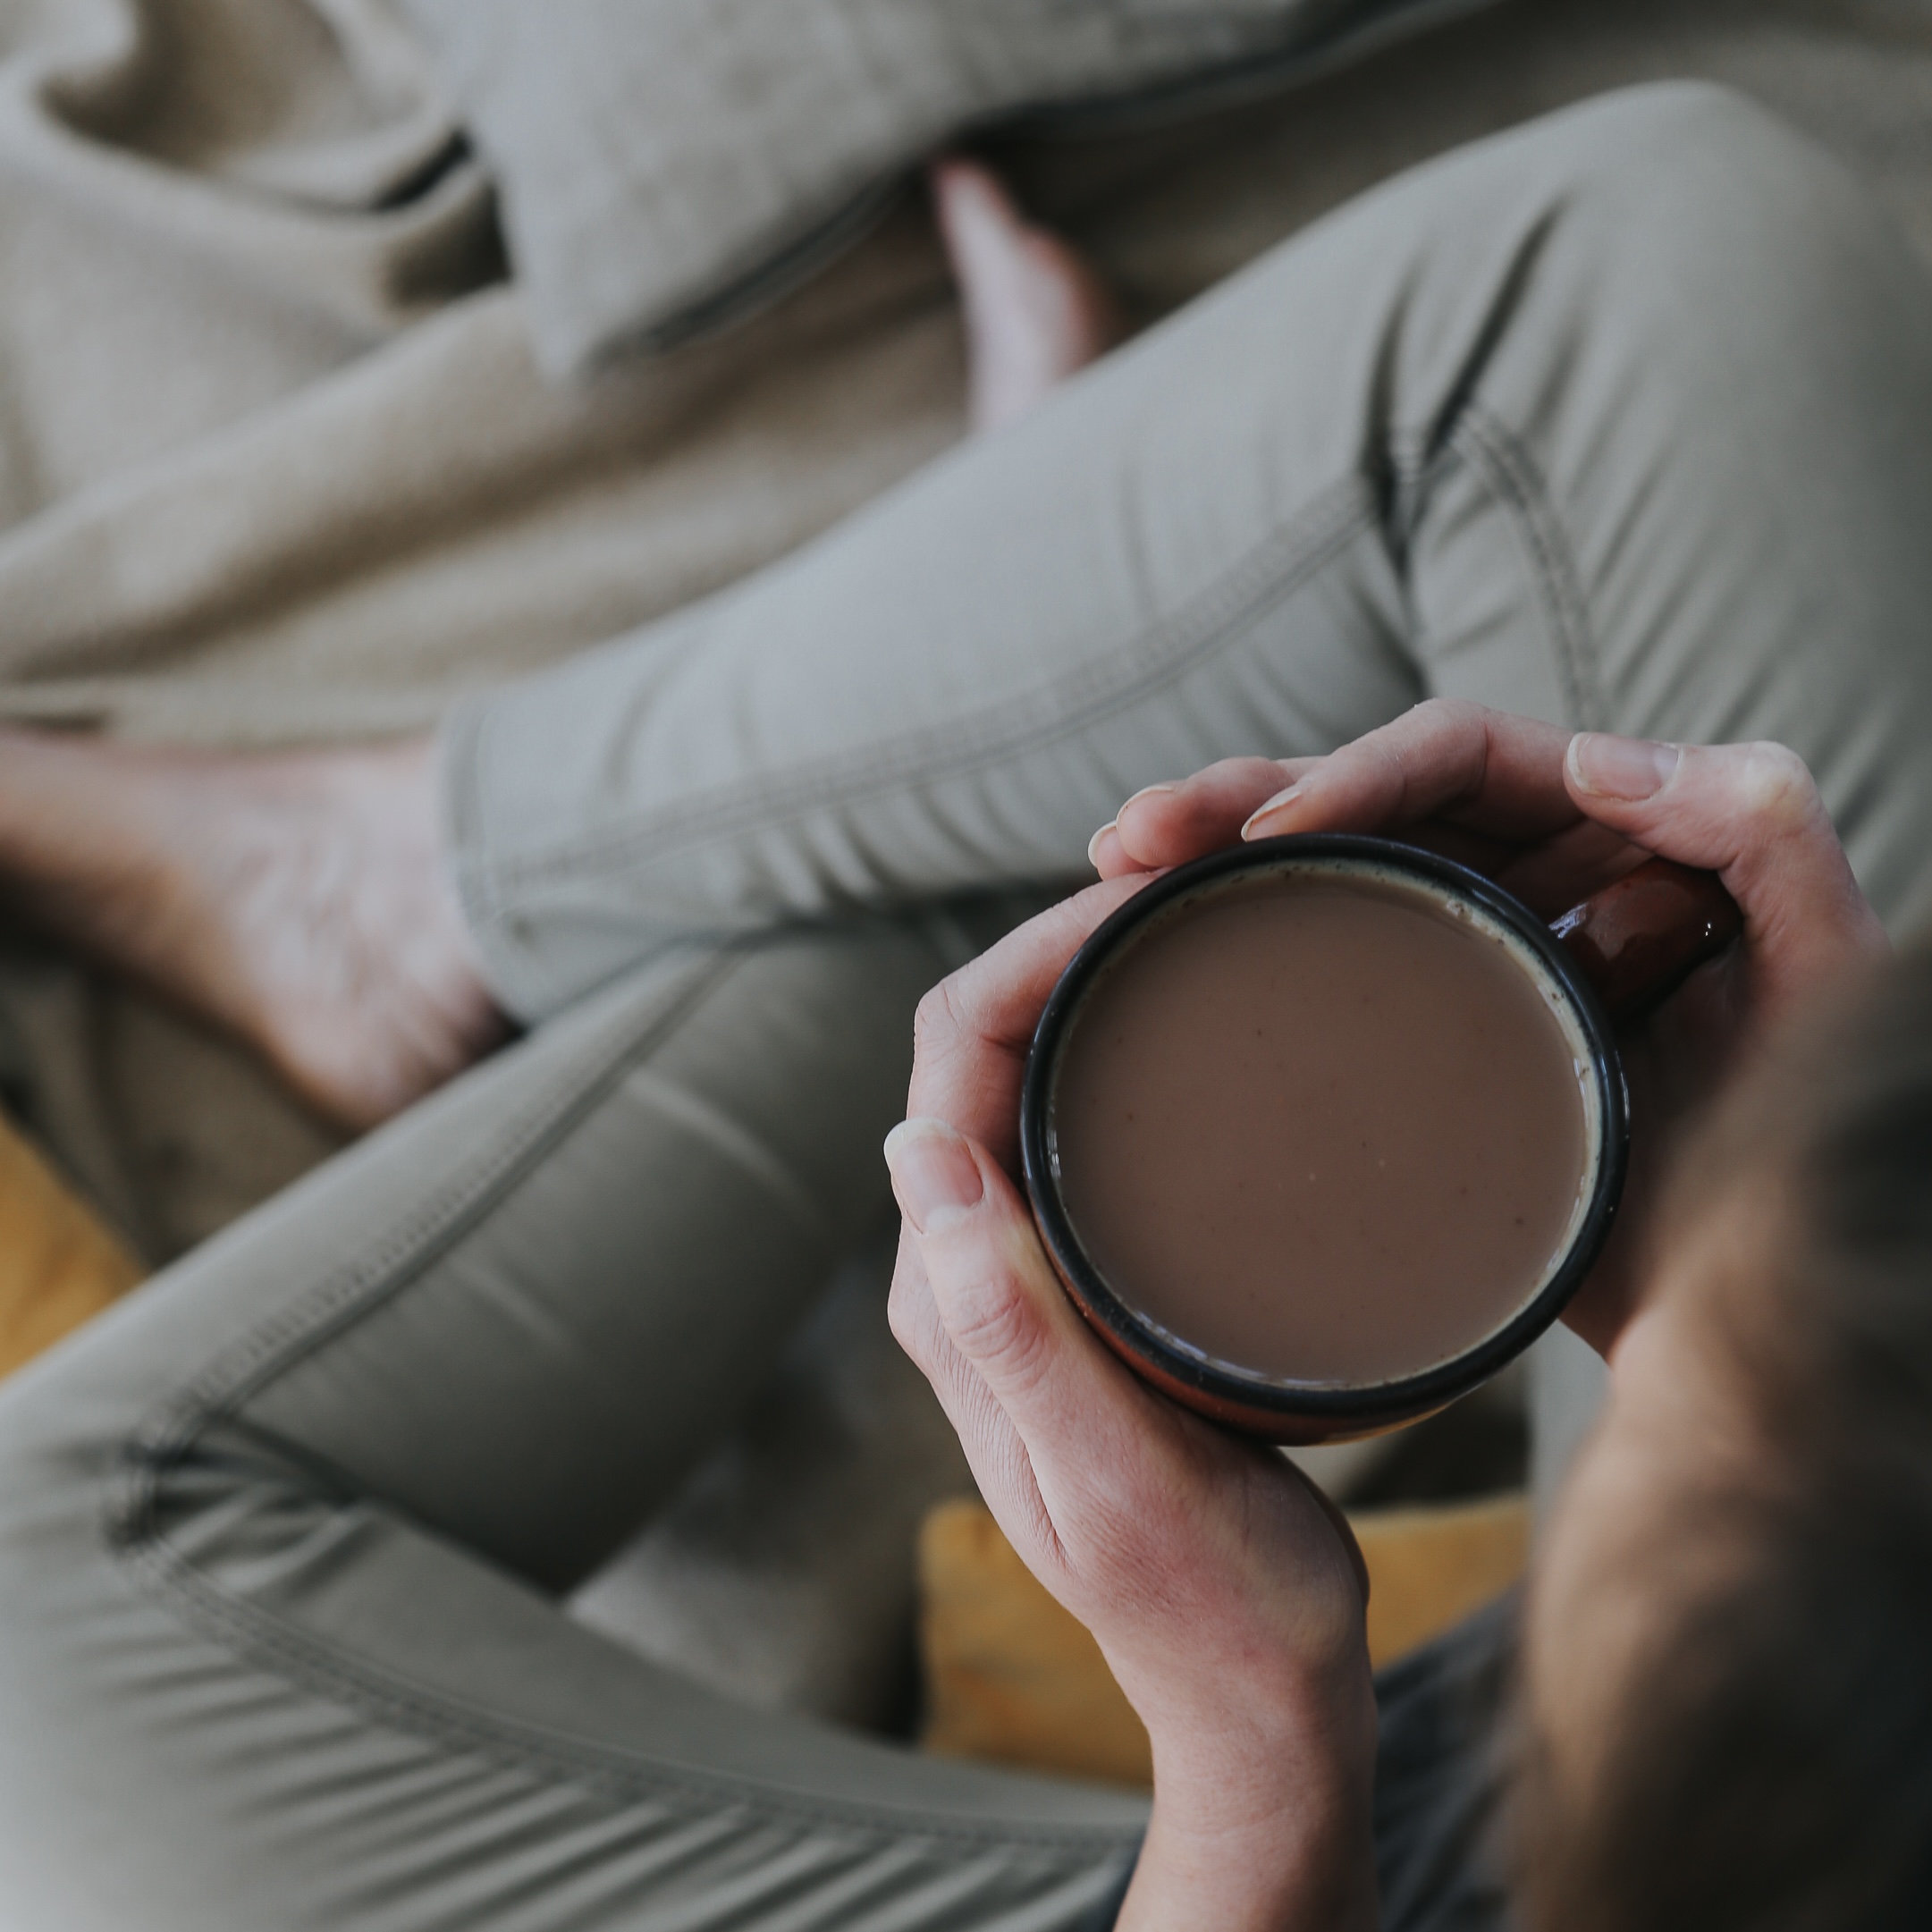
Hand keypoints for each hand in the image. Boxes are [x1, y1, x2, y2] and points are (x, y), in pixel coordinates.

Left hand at [887, 885, 1378, 1931]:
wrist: (1255, 1691)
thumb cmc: (1210, 1599)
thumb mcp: (1116, 1477)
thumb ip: (1009, 1330)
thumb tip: (916, 1149)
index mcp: (951, 1299)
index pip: (950, 1070)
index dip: (1026, 960)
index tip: (1137, 898)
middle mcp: (963, 1273)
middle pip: (978, 1054)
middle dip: (1057, 946)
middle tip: (1187, 881)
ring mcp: (1019, 1278)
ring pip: (1026, 1080)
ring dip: (1089, 987)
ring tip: (1199, 922)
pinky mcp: (1079, 1290)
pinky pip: (1074, 1130)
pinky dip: (1123, 1053)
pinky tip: (1203, 1032)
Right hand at [1087, 699, 1888, 1350]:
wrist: (1762, 1300)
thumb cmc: (1810, 1142)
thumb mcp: (1827, 973)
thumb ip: (1763, 840)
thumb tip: (1593, 752)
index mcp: (1607, 833)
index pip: (1454, 759)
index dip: (1352, 771)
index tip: (1265, 832)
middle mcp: (1526, 877)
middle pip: (1360, 804)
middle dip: (1238, 802)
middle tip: (1133, 834)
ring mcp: (1466, 955)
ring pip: (1324, 879)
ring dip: (1214, 862)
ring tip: (1115, 874)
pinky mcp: (1422, 1036)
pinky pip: (1321, 968)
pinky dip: (1239, 949)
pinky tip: (1163, 957)